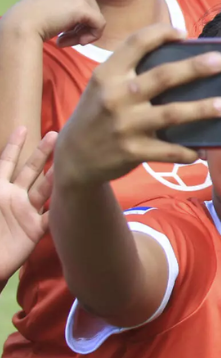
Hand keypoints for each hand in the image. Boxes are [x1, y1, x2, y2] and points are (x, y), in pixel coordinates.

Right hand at [0, 0, 104, 47]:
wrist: (24, 22)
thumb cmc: (29, 8)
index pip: (84, 5)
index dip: (75, 19)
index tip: (60, 27)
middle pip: (91, 13)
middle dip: (77, 29)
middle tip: (61, 38)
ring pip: (95, 21)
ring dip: (80, 35)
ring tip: (63, 40)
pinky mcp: (85, 10)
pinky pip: (99, 27)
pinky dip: (90, 37)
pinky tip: (73, 41)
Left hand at [0, 128, 57, 282]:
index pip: (5, 162)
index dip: (14, 146)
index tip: (23, 128)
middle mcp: (13, 197)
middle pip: (30, 170)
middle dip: (42, 153)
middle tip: (55, 135)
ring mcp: (26, 212)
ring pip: (45, 189)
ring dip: (57, 175)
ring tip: (69, 161)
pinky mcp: (35, 229)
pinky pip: (52, 215)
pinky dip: (64, 206)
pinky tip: (76, 195)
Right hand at [54, 24, 220, 188]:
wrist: (74, 156)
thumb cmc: (99, 113)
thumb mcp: (104, 86)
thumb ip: (132, 72)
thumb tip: (183, 58)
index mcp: (108, 74)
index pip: (136, 43)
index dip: (161, 33)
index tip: (183, 33)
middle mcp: (115, 96)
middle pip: (163, 76)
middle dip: (194, 67)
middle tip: (220, 61)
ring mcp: (125, 125)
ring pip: (171, 114)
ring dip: (201, 109)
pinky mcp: (132, 152)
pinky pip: (168, 151)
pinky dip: (188, 151)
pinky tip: (202, 150)